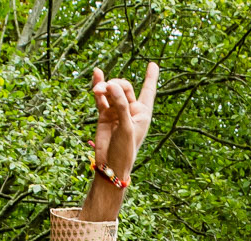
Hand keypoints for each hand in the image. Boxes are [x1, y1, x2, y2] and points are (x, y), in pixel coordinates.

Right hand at [91, 65, 158, 187]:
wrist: (110, 166)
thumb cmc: (124, 150)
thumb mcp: (126, 127)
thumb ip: (120, 105)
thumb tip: (111, 86)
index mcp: (143, 113)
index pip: (148, 91)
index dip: (151, 77)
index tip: (153, 64)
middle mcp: (130, 111)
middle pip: (124, 88)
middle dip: (116, 85)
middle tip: (107, 89)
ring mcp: (117, 112)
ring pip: (111, 92)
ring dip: (105, 88)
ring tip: (97, 89)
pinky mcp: (105, 116)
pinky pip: (102, 98)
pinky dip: (99, 87)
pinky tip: (97, 75)